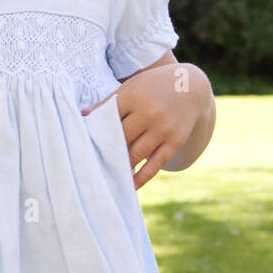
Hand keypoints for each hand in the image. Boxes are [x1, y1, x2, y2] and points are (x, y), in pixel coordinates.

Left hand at [81, 63, 208, 188]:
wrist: (192, 87)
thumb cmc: (154, 86)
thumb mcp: (132, 86)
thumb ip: (109, 101)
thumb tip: (83, 116)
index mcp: (134, 96)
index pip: (108, 117)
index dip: (94, 131)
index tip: (81, 144)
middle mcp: (149, 113)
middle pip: (120, 138)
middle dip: (105, 151)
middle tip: (89, 164)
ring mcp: (163, 129)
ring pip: (136, 153)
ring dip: (120, 166)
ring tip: (106, 176)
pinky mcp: (174, 141)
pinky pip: (156, 163)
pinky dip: (142, 177)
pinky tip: (130, 186)